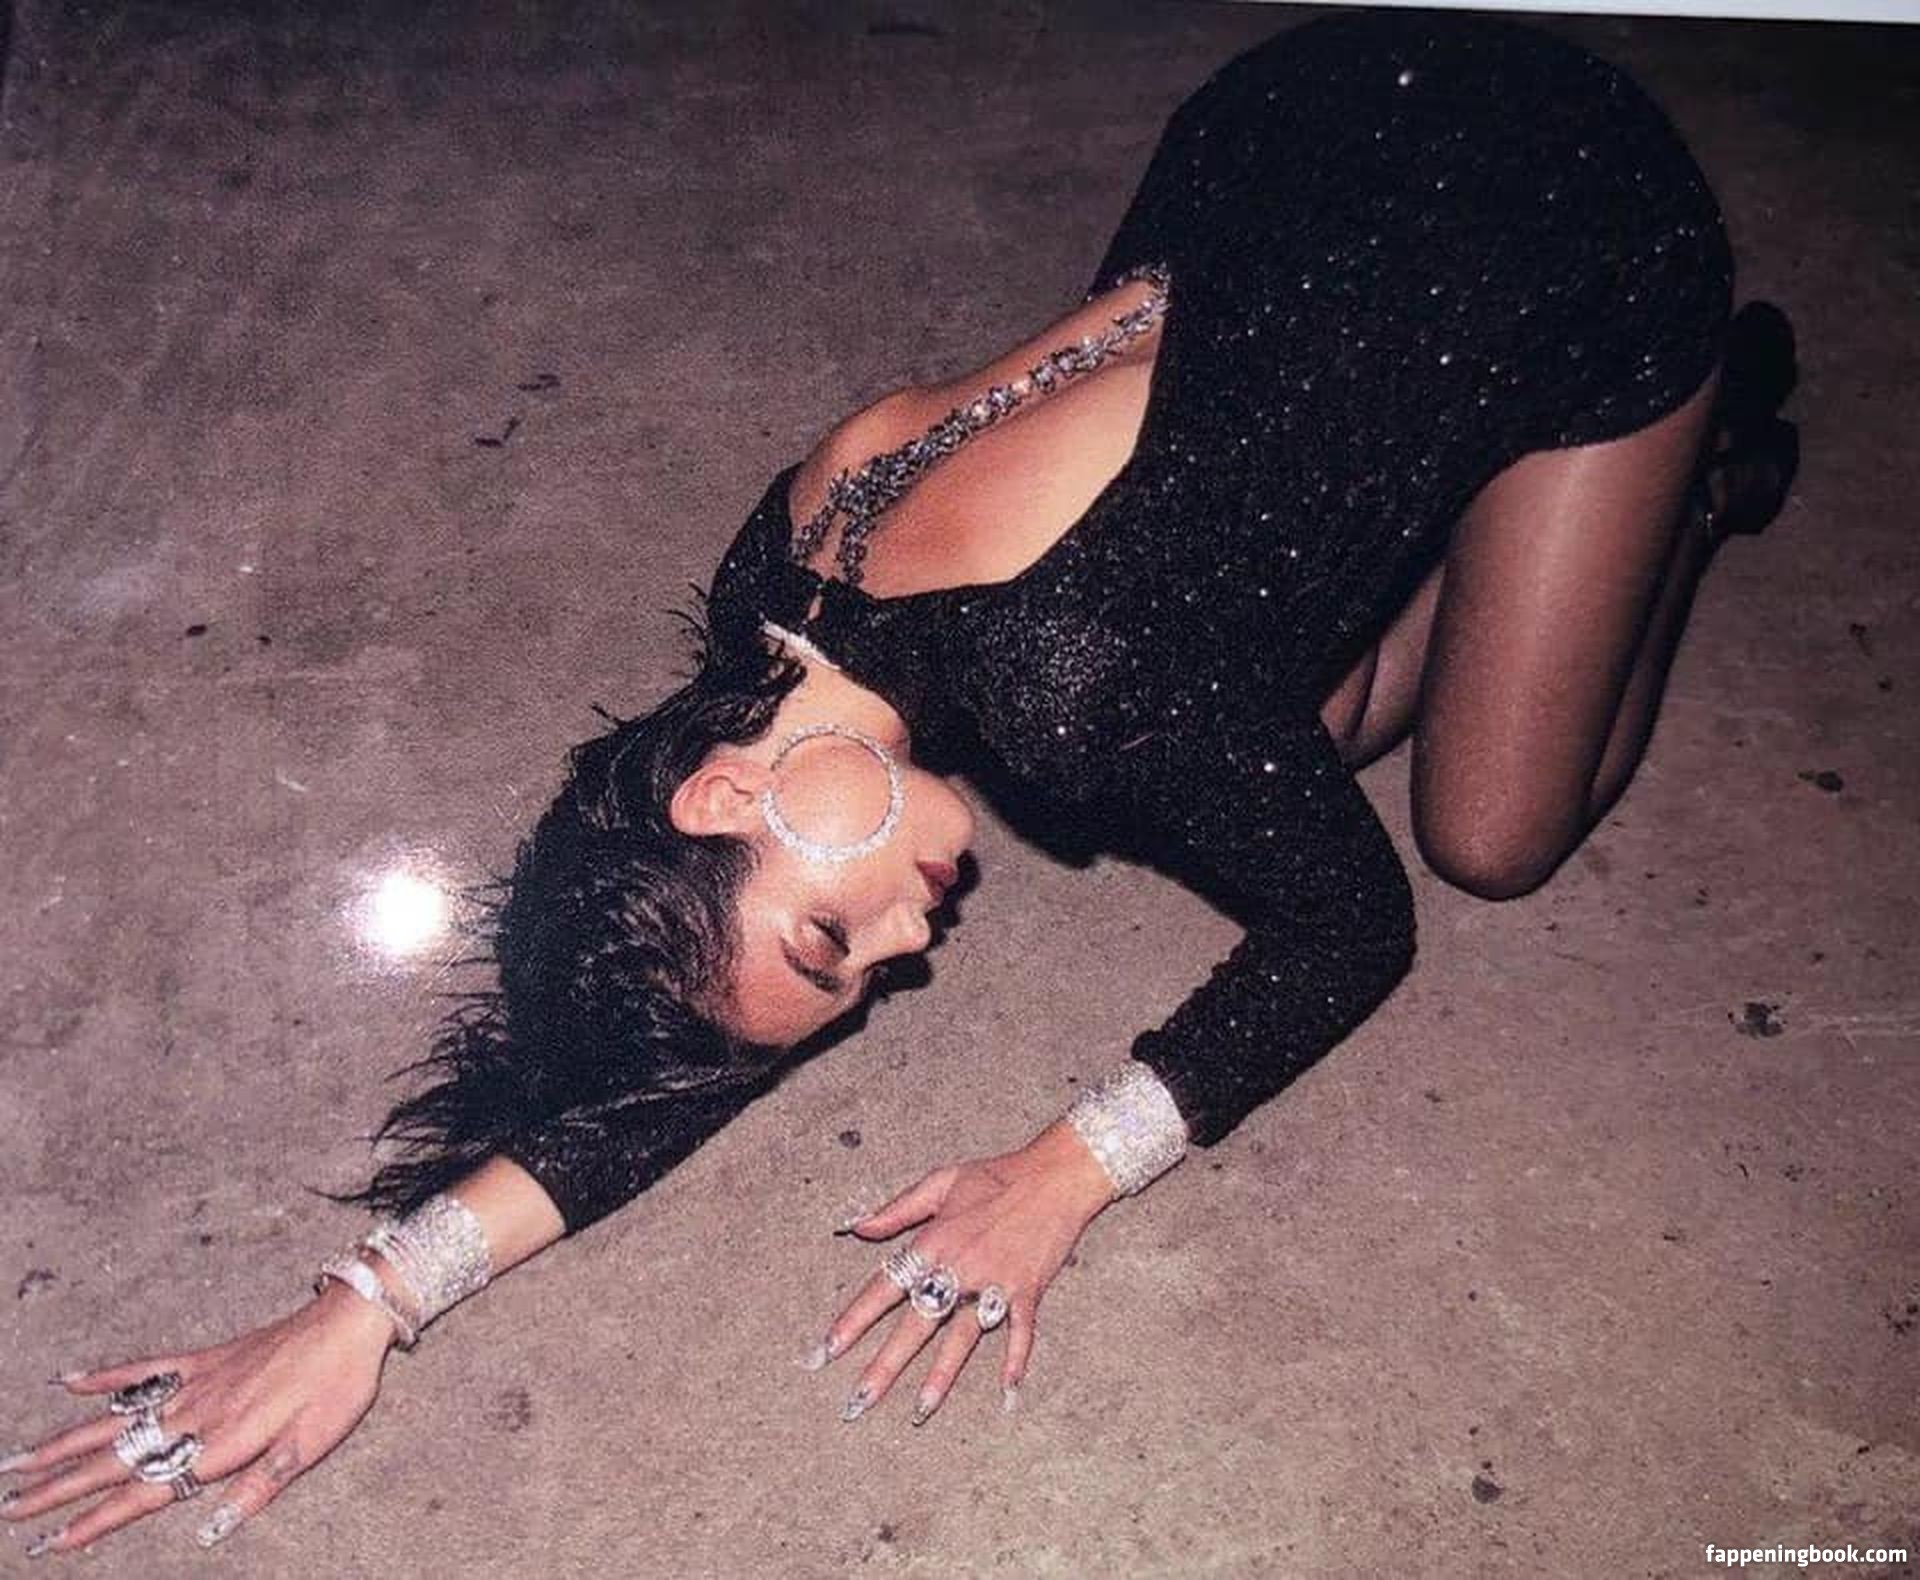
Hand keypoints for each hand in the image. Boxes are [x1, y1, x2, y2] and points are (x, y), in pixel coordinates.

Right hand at [0, 1281, 395, 1556]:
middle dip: (60, 1487)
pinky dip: (106, 1375)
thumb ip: (257, 1489)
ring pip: (117, 1417)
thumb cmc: (338, 1387)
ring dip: (66, 1441)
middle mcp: (197, 1414)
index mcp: (220, 1445)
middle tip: (13, 1508)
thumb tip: (210, 1531)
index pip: (145, 1491)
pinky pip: (146, 1367)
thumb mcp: (311, 1447)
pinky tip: (70, 1381)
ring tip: (22, 1460)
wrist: (348, 1321)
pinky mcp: (205, 1357)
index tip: (54, 1542)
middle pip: (115, 1458)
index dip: (98, 1519)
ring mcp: (196, 1382)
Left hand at [807, 1120, 1115, 1423]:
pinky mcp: (1027, 1291)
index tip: (826, 1351)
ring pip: (962, 1338)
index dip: (853, 1320)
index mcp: (933, 1241)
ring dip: (940, 1377)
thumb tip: (855, 1226)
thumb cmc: (996, 1176)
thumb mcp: (941, 1182)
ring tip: (919, 1412)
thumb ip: (897, 1209)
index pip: (883, 1286)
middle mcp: (958, 1267)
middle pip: (915, 1325)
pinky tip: (1008, 1396)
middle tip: (857, 1403)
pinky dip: (1015, 1362)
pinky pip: (1019, 1333)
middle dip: (884, 1367)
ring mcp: (994, 1282)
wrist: (1054, 1176)